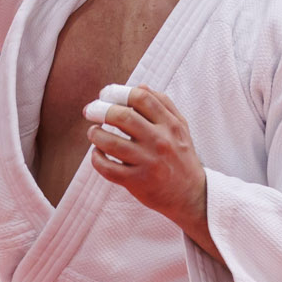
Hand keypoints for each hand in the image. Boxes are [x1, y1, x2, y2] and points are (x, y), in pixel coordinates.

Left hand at [87, 86, 213, 253]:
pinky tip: (97, 153)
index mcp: (170, 125)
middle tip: (90, 110)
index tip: (105, 94)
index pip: (141, 98)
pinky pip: (107, 168)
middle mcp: (159, 141)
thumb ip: (163, 104)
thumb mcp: (180, 128)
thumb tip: (140, 86)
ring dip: (95, 134)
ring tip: (93, 132)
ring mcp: (147, 162)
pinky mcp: (136, 182)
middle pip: (123, 116)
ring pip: (111, 142)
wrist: (191, 195)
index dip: (117, 92)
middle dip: (100, 109)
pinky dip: (96, 158)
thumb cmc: (181, 157)